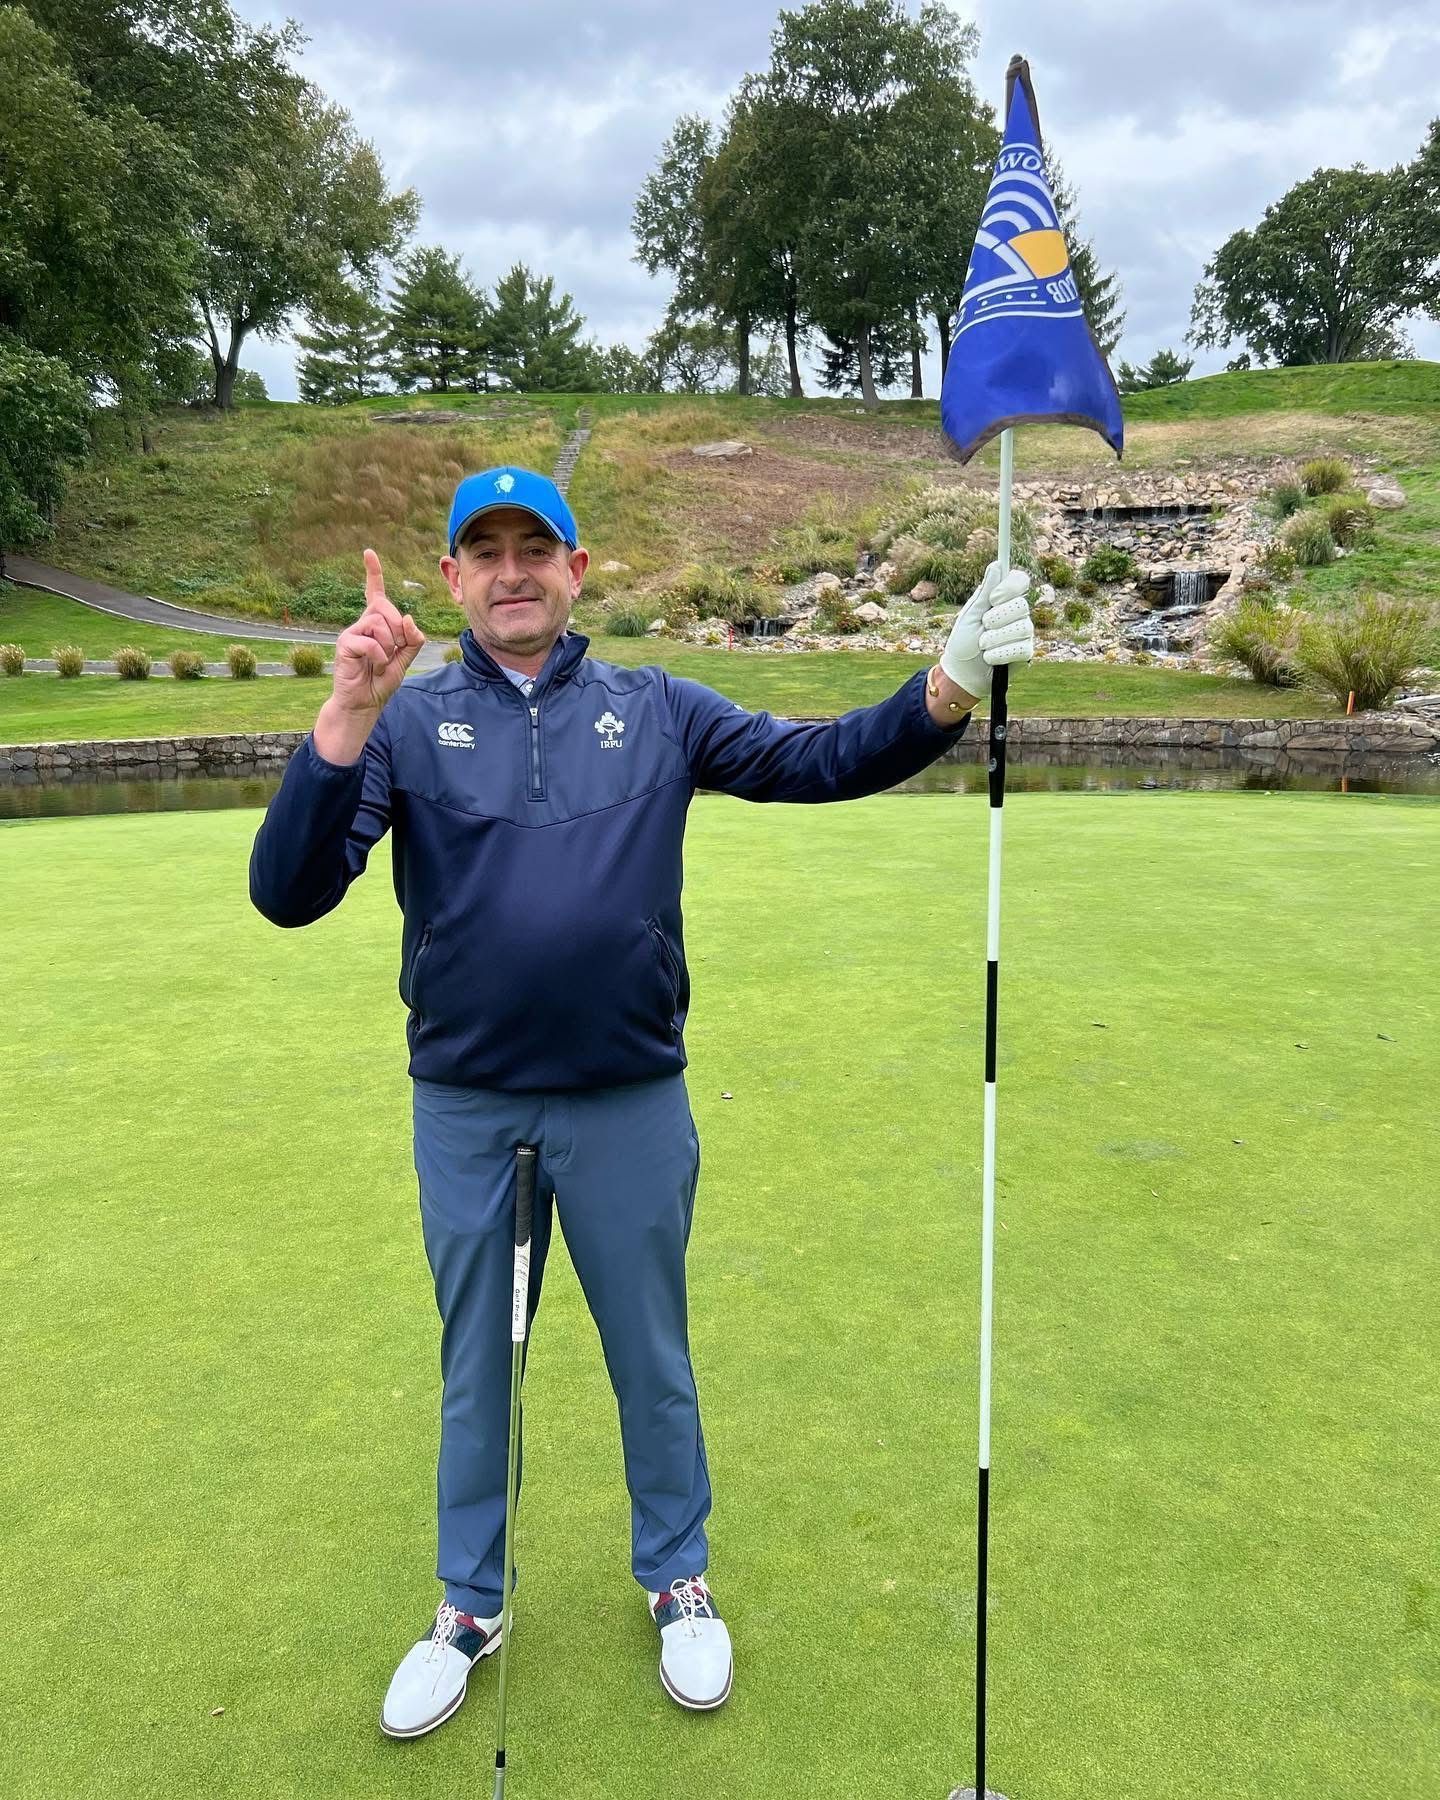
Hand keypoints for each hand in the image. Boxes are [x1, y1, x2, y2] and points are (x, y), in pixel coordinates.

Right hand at [331, 548, 426, 714]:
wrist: (364, 703)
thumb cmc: (381, 680)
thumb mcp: (405, 659)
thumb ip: (413, 640)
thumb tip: (409, 619)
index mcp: (377, 623)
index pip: (375, 593)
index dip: (373, 573)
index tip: (368, 553)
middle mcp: (363, 623)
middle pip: (386, 608)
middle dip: (399, 630)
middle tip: (394, 650)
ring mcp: (353, 632)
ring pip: (380, 623)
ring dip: (389, 646)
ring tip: (381, 661)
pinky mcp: (345, 643)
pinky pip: (370, 641)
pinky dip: (379, 656)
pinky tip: (373, 665)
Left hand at [939, 562, 1033, 697]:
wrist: (962, 673)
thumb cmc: (963, 641)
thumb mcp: (971, 614)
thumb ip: (985, 591)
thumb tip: (997, 564)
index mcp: (1003, 600)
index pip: (1021, 580)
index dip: (1010, 587)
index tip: (994, 598)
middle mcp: (1017, 613)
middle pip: (1022, 604)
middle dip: (997, 618)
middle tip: (984, 626)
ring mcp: (1024, 632)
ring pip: (1022, 627)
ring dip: (995, 638)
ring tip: (982, 646)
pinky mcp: (1026, 653)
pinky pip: (1021, 648)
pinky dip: (1000, 654)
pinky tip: (990, 658)